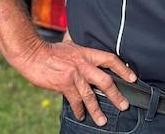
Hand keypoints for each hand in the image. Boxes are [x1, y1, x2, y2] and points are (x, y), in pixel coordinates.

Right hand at [12, 35, 136, 126]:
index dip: (123, 69)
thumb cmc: (50, 50)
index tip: (132, 78)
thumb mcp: (70, 45)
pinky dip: (79, 110)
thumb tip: (87, 49)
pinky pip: (75, 101)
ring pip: (91, 95)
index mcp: (87, 53)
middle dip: (116, 95)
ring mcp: (74, 75)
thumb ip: (81, 49)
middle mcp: (83, 64)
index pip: (110, 60)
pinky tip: (81, 116)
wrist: (32, 53)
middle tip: (124, 105)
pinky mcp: (63, 84)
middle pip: (106, 81)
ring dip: (97, 110)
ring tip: (103, 121)